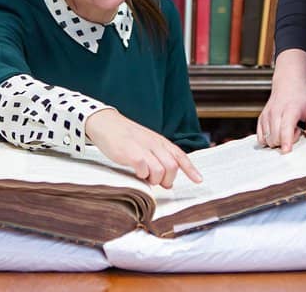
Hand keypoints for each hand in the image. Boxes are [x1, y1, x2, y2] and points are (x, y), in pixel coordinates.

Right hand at [85, 108, 202, 188]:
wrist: (106, 123)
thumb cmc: (126, 136)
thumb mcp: (147, 143)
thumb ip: (158, 158)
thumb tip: (167, 181)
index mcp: (160, 141)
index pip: (180, 156)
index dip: (191, 169)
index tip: (199, 180)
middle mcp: (155, 143)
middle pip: (172, 167)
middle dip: (167, 180)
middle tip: (158, 183)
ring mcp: (143, 147)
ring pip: (160, 170)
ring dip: (154, 179)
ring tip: (144, 176)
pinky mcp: (130, 152)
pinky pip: (143, 169)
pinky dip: (142, 175)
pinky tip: (136, 172)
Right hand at [256, 50, 305, 152]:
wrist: (288, 83)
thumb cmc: (303, 96)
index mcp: (291, 108)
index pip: (286, 126)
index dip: (286, 140)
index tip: (286, 151)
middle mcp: (276, 111)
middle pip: (275, 137)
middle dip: (287, 141)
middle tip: (297, 130)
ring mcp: (267, 115)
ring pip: (267, 139)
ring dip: (279, 141)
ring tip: (287, 129)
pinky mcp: (261, 119)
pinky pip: (261, 138)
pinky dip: (269, 140)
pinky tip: (278, 132)